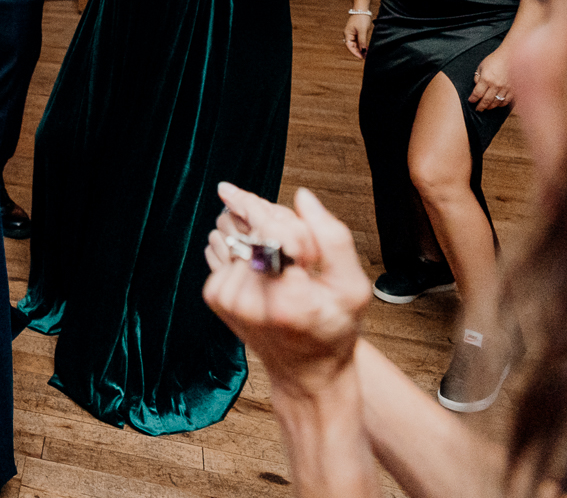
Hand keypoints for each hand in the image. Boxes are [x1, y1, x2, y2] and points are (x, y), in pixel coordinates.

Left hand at [202, 183, 369, 399]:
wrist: (305, 370)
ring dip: (256, 230)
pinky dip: (244, 245)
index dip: (287, 220)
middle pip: (252, 227)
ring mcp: (226, 299)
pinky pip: (223, 245)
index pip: (273, 232)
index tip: (294, 217)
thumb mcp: (353, 288)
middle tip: (296, 244)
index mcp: (287, 301)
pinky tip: (265, 266)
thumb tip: (303, 197)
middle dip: (273, 221)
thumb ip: (332, 239)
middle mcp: (247, 301)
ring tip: (282, 257)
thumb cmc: (333, 329)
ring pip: (234, 230)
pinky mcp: (214, 295)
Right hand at [343, 11, 373, 59]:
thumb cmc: (361, 18)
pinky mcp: (357, 31)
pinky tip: (367, 47)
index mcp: (347, 34)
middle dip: (359, 51)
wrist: (362, 8)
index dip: (355, 53)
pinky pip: (358, 40)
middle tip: (366, 56)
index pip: (350, 46)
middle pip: (352, 46)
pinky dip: (362, 44)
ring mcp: (352, 33)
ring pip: (356, 44)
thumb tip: (363, 51)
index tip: (361, 57)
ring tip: (367, 53)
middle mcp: (348, 34)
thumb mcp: (362, 31)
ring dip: (361, 48)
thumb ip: (362, 41)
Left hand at [469, 46, 513, 109]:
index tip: (471, 101)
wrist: (511, 56)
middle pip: (486, 101)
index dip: (473, 99)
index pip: (477, 93)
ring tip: (487, 108)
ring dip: (490, 107)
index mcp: (486, 79)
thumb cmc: (494, 60)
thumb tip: (476, 85)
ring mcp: (505, 88)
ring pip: (496, 102)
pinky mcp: (513, 89)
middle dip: (481, 107)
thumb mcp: (481, 66)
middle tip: (478, 109)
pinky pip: (506, 101)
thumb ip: (477, 77)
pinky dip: (501, 104)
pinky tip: (497, 104)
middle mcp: (496, 85)